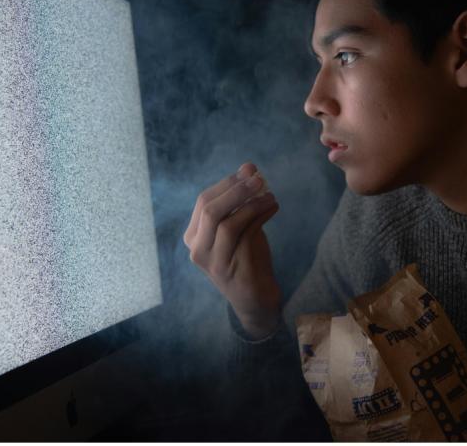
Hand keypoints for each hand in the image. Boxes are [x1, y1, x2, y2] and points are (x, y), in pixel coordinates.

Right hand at [184, 162, 281, 338]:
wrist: (255, 299)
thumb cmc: (246, 258)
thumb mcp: (237, 228)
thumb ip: (239, 202)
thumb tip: (249, 167)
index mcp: (193, 237)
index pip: (204, 201)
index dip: (227, 183)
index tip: (249, 170)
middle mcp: (197, 249)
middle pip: (210, 209)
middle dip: (236, 189)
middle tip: (259, 177)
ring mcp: (212, 261)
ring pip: (227, 222)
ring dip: (252, 202)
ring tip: (270, 194)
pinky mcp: (231, 268)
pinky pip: (245, 234)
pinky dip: (261, 215)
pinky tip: (273, 207)